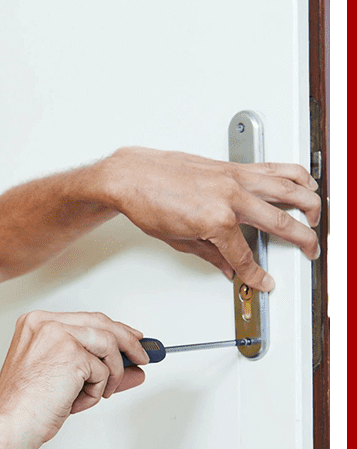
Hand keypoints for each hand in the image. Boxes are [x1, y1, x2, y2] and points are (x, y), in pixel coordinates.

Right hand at [0, 311, 148, 448]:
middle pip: (102, 323)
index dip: (113, 330)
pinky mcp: (70, 352)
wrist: (11, 425)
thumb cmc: (27, 406)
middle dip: (128, 342)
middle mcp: (45, 323)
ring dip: (112, 374)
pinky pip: (102, 370)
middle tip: (142, 357)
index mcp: (36, 324)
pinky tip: (76, 400)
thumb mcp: (66, 380)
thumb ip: (98, 368)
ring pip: (108, 344)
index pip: (86, 319)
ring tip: (98, 393)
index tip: (131, 338)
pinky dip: (96, 390)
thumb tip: (133, 368)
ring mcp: (57, 334)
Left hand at [102, 147, 321, 290]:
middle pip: (280, 222)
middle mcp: (230, 196)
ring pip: (288, 186)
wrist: (131, 176)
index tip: (263, 282)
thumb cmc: (147, 203)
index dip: (256, 274)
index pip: (245, 256)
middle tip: (309, 251)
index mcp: (216, 221)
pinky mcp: (230, 166)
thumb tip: (229, 268)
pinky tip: (301, 183)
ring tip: (316, 216)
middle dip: (301, 241)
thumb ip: (211, 255)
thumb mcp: (178, 241)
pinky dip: (293, 174)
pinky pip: (273, 167)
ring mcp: (233, 177)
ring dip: (309, 202)